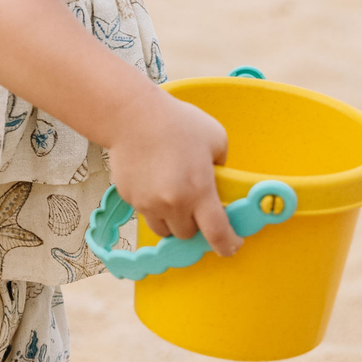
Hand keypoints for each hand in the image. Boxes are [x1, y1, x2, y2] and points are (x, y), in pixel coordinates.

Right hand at [107, 86, 238, 255]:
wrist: (132, 116)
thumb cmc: (176, 122)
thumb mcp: (215, 139)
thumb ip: (222, 166)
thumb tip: (218, 181)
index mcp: (199, 191)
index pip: (216, 233)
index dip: (227, 245)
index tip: (231, 245)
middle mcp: (173, 204)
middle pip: (187, 235)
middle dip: (195, 226)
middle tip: (197, 208)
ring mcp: (148, 204)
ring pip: (164, 230)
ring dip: (173, 222)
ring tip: (174, 199)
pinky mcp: (130, 199)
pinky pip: (146, 213)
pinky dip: (153, 206)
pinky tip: (155, 182)